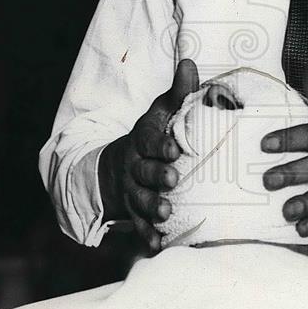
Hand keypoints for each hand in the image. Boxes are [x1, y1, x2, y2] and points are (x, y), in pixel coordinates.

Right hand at [98, 59, 199, 250]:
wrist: (118, 167)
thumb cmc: (152, 136)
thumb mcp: (161, 113)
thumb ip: (179, 93)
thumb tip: (189, 63)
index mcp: (142, 140)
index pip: (149, 141)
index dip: (160, 145)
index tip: (175, 150)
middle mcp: (134, 167)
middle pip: (143, 172)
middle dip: (156, 177)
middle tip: (173, 181)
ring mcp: (132, 192)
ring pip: (139, 201)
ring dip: (152, 209)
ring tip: (167, 215)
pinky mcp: (134, 214)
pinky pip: (139, 227)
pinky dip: (147, 237)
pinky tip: (158, 245)